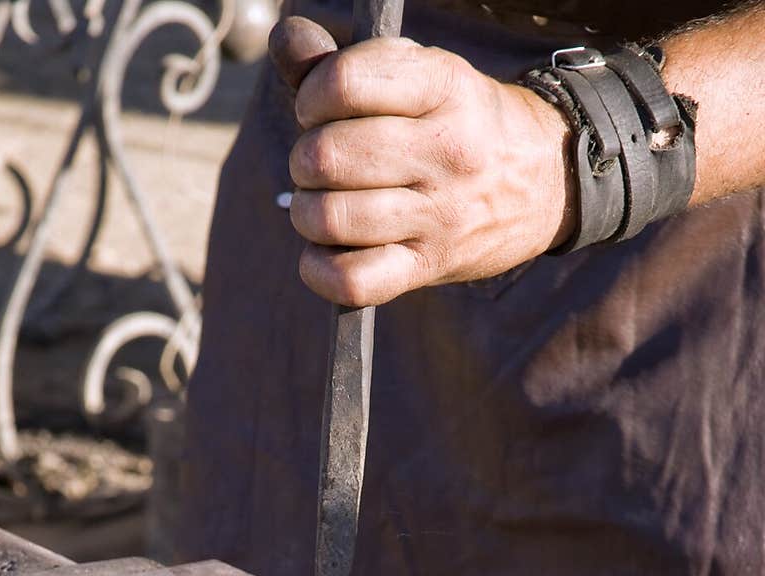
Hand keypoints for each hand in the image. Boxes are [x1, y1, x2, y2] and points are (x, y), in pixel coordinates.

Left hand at [270, 18, 575, 306]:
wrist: (544, 184)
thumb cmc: (457, 125)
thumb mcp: (419, 76)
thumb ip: (344, 62)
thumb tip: (287, 39)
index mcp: (443, 86)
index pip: (343, 84)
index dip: (310, 98)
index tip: (317, 111)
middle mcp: (447, 150)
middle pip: (329, 156)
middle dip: (304, 161)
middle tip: (318, 165)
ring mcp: (441, 215)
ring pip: (332, 218)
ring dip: (306, 214)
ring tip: (320, 206)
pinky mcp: (430, 266)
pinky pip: (354, 280)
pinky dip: (319, 270)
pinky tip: (322, 252)